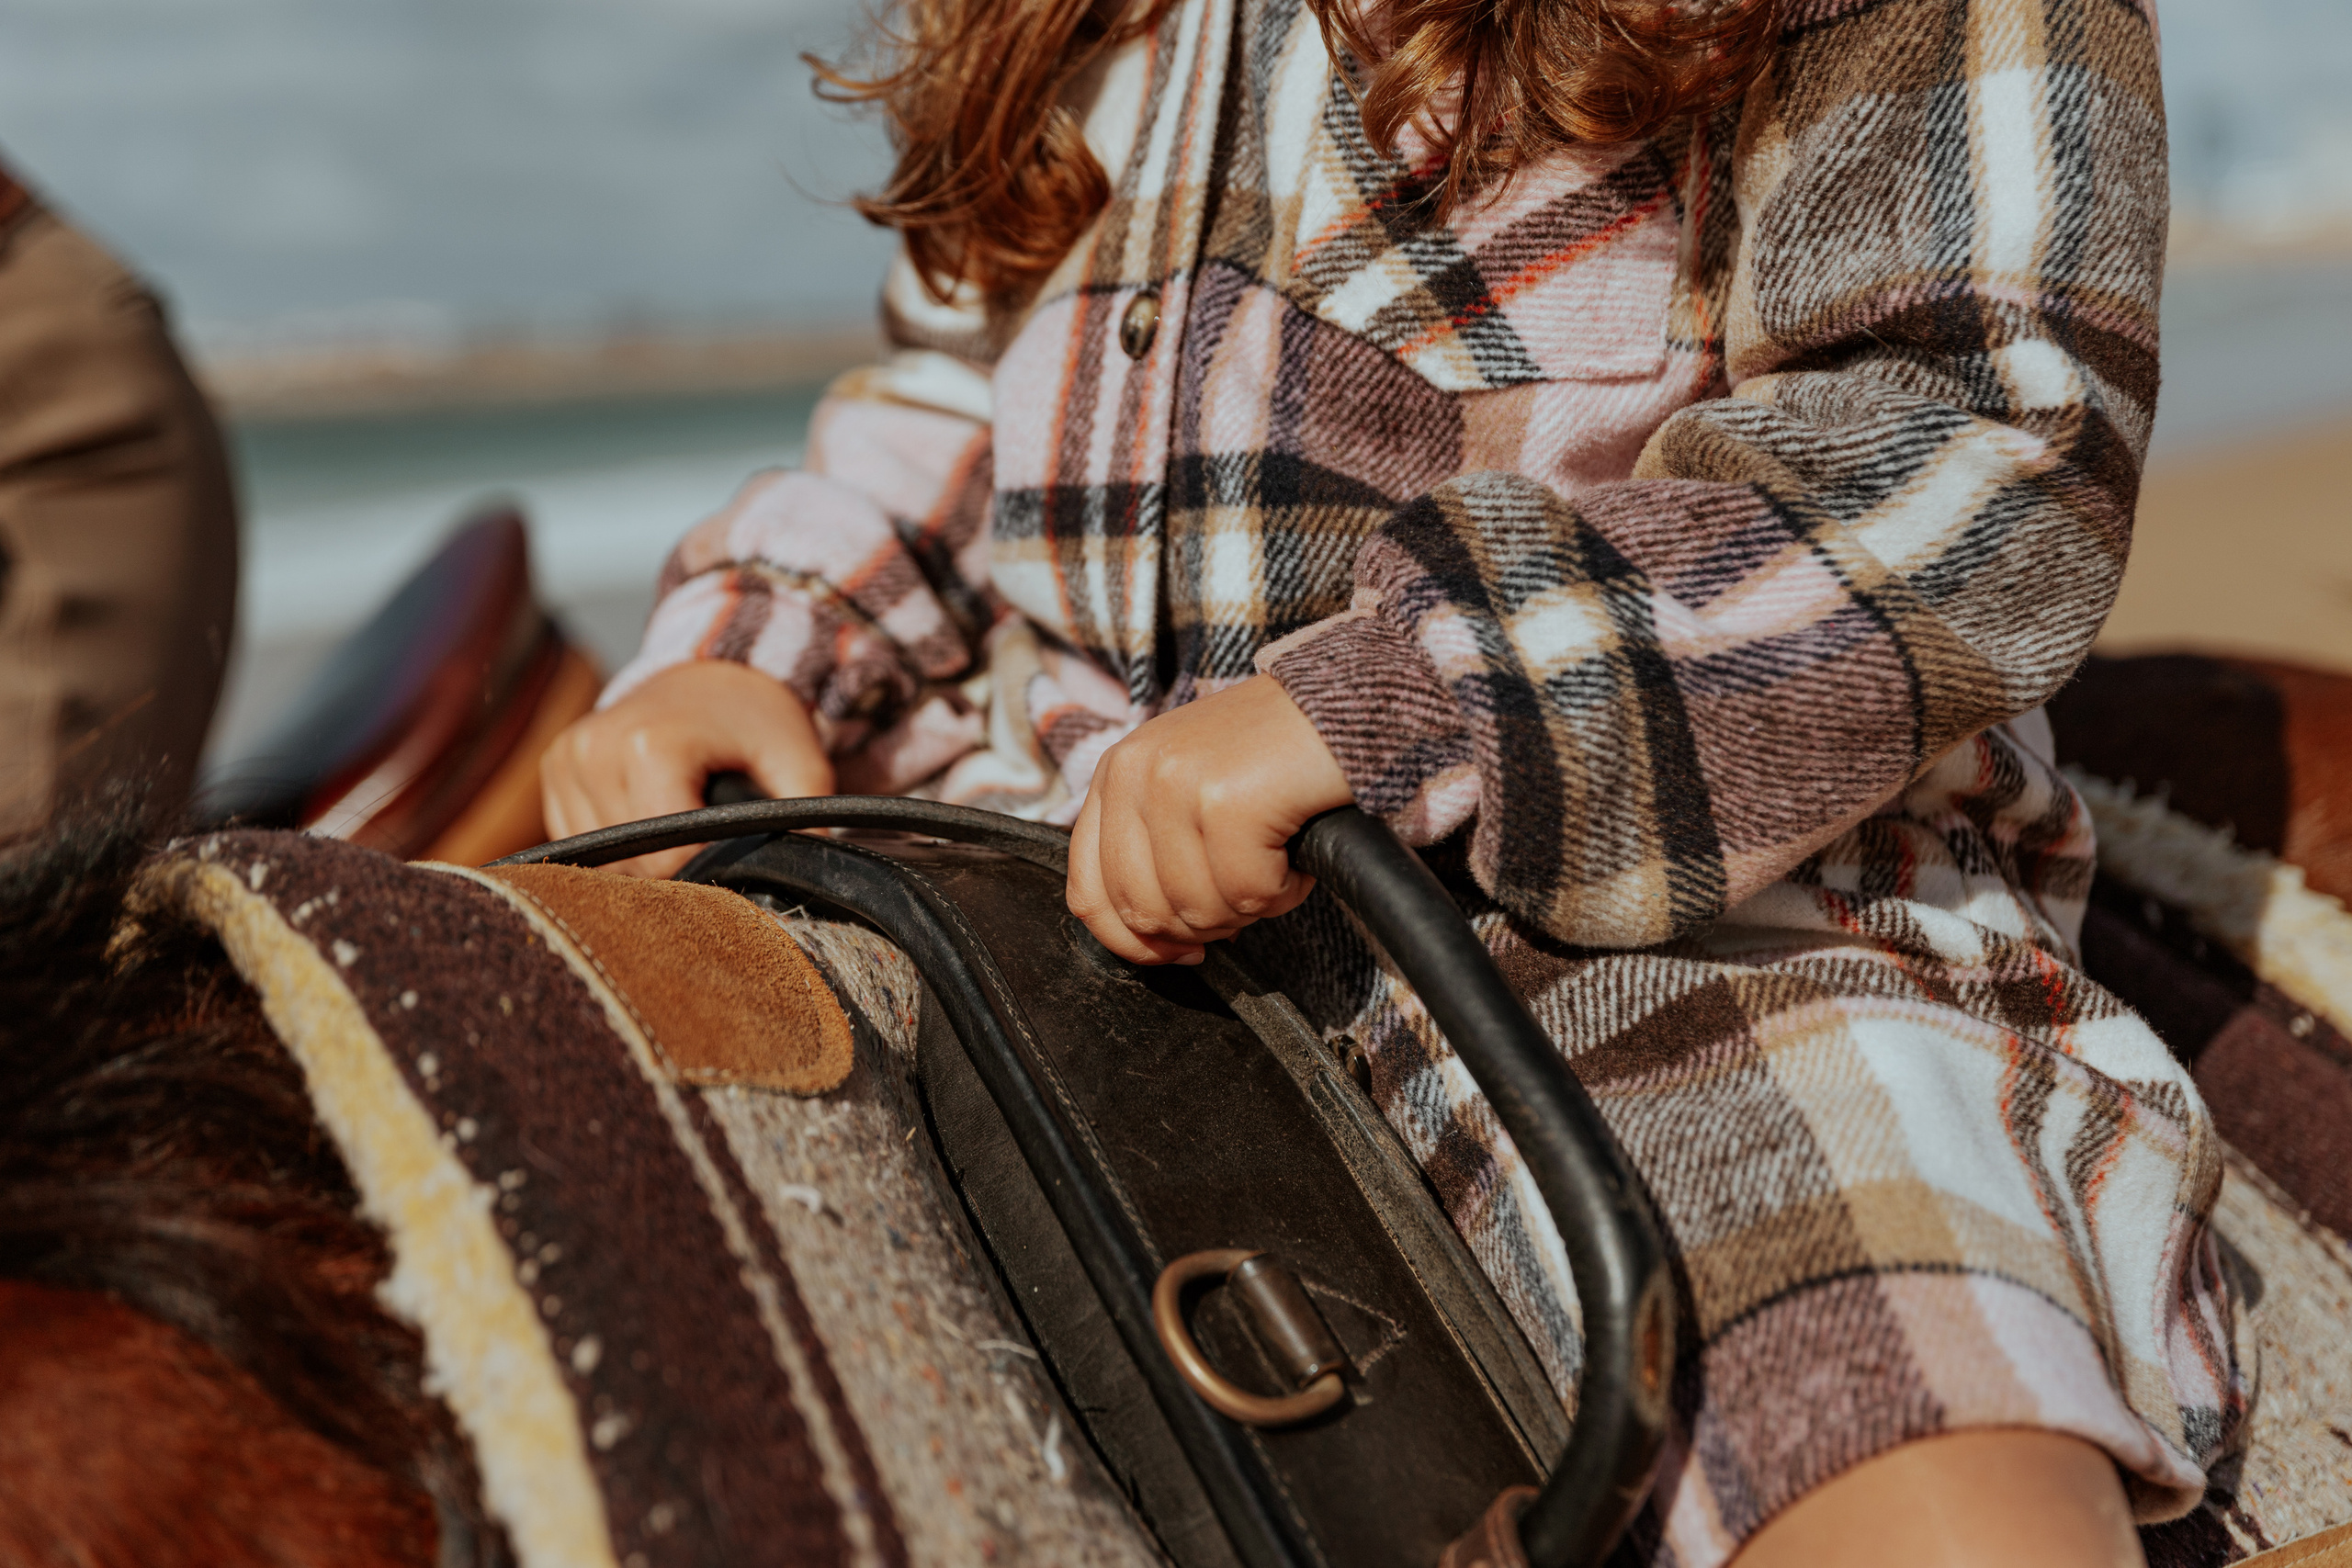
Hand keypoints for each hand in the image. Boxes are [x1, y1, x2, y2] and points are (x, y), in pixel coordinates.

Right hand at [540, 659, 832, 876]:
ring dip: (643, 859)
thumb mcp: (800, 760)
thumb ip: (807, 819)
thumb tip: (807, 874)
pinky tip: (648, 816)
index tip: (734, 855)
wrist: (710, 670)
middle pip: (633, 864)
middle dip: (677, 865)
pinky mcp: (552, 770)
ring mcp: (564, 760)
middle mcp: (593, 750)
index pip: (668, 858)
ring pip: (602, 860)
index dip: (708, 869)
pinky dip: (616, 846)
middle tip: (711, 836)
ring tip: (681, 821)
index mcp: (648, 746)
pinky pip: (579, 842)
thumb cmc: (756, 716)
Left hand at [1068, 675, 1353, 964]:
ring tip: (1277, 863)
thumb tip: (1153, 940)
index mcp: (1116, 774)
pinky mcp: (1228, 801)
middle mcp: (1135, 774)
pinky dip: (1285, 890)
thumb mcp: (1189, 786)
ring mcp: (1178, 785)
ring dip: (1251, 906)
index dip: (1132, 943)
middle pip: (1142, 911)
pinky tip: (1297, 857)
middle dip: (1201, 927)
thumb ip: (1153, 849)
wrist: (1345, 702)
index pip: (1089, 892)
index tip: (1178, 952)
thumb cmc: (1274, 754)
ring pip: (1198, 909)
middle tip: (1246, 897)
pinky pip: (1250, 893)